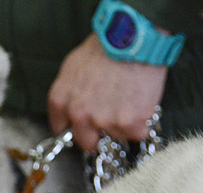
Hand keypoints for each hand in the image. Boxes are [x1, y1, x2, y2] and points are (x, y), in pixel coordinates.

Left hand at [47, 34, 166, 150]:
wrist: (131, 40)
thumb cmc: (104, 48)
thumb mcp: (73, 66)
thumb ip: (69, 93)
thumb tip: (72, 111)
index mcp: (61, 100)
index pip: (61, 129)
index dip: (75, 127)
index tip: (85, 125)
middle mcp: (80, 114)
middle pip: (86, 142)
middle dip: (97, 135)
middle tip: (110, 119)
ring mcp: (105, 121)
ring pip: (115, 136)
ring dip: (123, 124)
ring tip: (128, 99)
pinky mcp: (129, 123)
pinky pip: (136, 134)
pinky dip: (141, 124)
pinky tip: (140, 103)